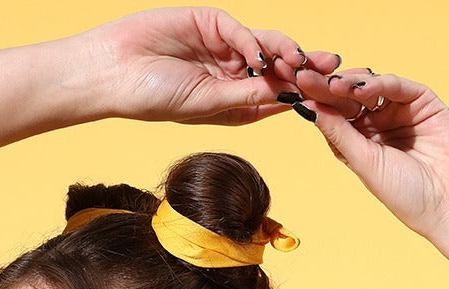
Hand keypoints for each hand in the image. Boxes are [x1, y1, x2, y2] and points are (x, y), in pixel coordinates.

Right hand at [77, 6, 340, 126]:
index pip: (277, 98)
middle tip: (332, 69)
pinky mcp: (210, 23)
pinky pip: (240, 31)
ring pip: (265, 48)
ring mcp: (222, 49)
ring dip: (286, 53)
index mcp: (236, 105)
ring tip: (303, 62)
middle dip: (305, 69)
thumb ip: (246, 98)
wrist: (115, 72)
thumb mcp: (207, 104)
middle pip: (278, 70)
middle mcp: (233, 77)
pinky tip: (259, 57)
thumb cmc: (154, 98)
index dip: (303, 96)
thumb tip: (288, 98)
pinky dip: (252, 42)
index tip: (329, 98)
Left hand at [289, 65, 448, 248]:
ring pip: (370, 86)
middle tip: (305, 75)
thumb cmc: (409, 197)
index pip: (334, 115)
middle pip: (348, 97)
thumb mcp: (365, 164)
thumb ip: (339, 134)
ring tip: (332, 84)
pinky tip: (362, 85)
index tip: (292, 90)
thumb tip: (307, 108)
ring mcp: (400, 111)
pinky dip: (379, 82)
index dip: (315, 101)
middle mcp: (378, 124)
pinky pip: (397, 85)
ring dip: (350, 82)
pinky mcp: (423, 102)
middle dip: (326, 86)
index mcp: (360, 143)